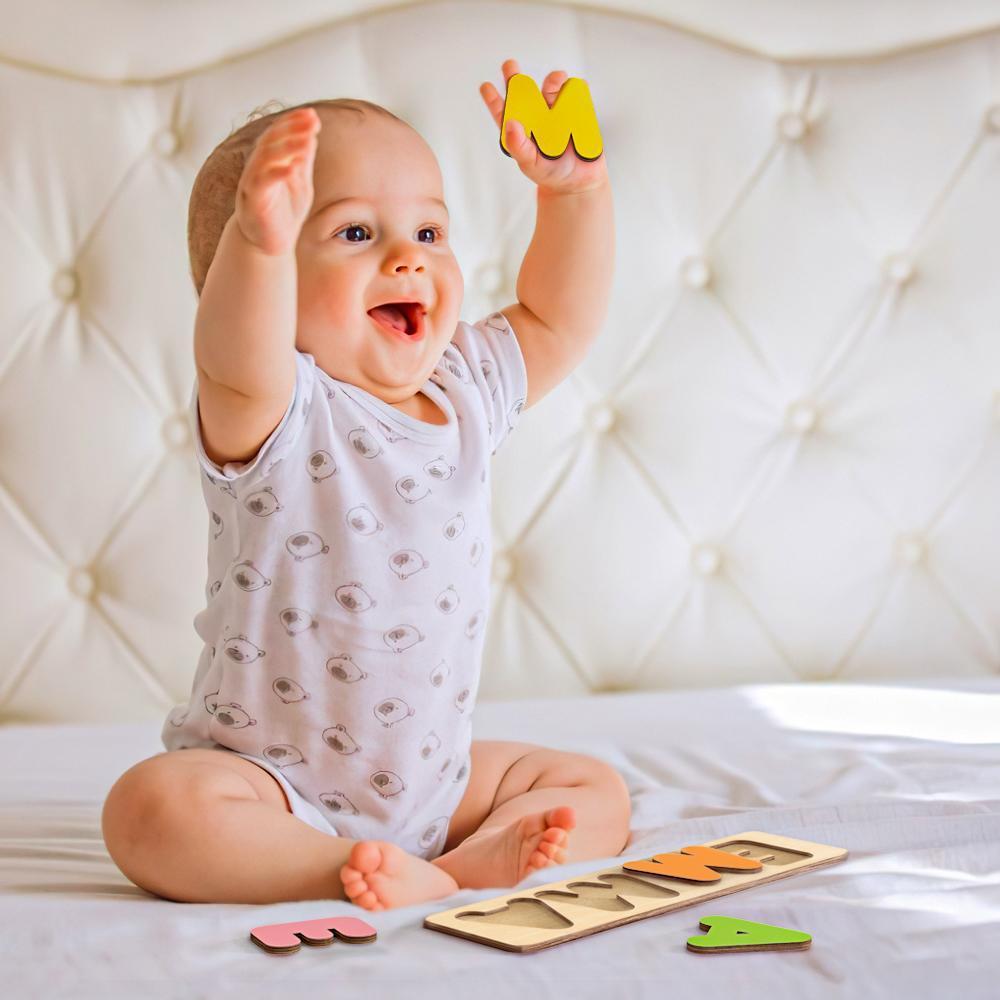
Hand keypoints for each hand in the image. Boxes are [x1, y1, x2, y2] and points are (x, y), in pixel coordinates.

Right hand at [235, 107, 320, 254]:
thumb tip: (311, 135)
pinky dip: (277, 174)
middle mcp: (258, 167)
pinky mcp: (253, 201)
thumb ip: (303, 161)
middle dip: (292, 129)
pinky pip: (262, 183)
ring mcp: (254, 182)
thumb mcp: (300, 183)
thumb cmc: (285, 213)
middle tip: (311, 121)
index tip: (313, 115)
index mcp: (270, 161)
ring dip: (287, 146)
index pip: (279, 134)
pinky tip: (292, 168)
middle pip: (272, 141)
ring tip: (306, 139)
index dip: (294, 122)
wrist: (270, 243)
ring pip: (266, 157)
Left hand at [479, 58, 608, 195]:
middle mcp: (537, 116)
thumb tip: (511, 123)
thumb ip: (519, 146)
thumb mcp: (530, 164)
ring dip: (553, 80)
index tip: (485, 86)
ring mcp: (557, 112)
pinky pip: (577, 95)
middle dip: (516, 78)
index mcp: (521, 129)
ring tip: (558, 79)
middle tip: (510, 66)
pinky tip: (578, 87)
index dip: (494, 99)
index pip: (504, 112)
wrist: (579, 180)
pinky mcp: (577, 111)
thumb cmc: (550, 173)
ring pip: (552, 88)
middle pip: (524, 92)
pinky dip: (577, 88)